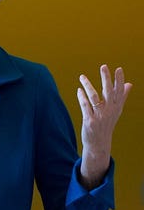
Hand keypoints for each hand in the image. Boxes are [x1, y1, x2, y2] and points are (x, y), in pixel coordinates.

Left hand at [77, 64, 131, 187]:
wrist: (99, 143)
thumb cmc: (107, 124)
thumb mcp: (116, 111)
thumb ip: (121, 97)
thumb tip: (129, 84)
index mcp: (116, 107)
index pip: (119, 91)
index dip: (119, 80)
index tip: (119, 68)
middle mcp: (110, 111)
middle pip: (108, 92)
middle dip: (106, 78)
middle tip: (104, 66)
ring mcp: (100, 116)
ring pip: (94, 97)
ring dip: (88, 86)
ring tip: (82, 77)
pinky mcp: (90, 121)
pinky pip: (85, 106)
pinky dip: (82, 97)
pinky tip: (79, 90)